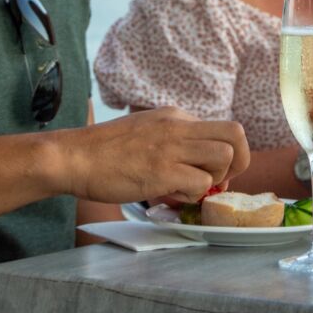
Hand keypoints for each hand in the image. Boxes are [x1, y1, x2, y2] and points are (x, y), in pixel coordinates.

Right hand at [56, 107, 249, 204]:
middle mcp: (179, 126)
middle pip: (236, 134)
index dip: (226, 154)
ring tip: (191, 188)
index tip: (211, 171)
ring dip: (215, 179)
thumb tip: (198, 162)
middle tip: (218, 180)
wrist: (73, 157)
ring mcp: (171, 147)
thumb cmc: (106, 150)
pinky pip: (200, 183)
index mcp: (176, 116)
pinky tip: (173, 196)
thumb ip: (173, 139)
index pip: (223, 128)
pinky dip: (193, 195)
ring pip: (224, 157)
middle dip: (239, 161)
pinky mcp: (162, 171)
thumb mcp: (147, 129)